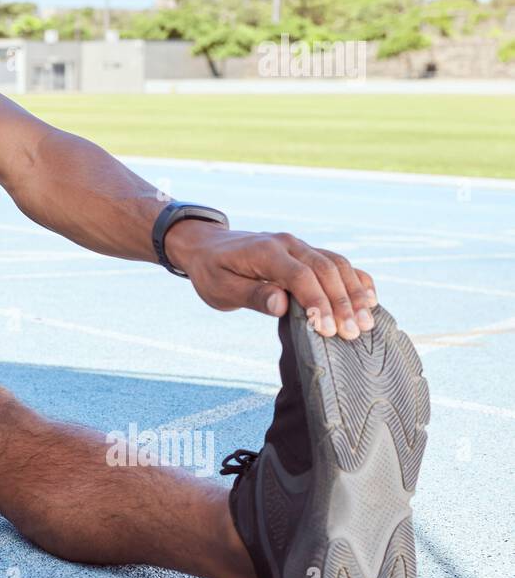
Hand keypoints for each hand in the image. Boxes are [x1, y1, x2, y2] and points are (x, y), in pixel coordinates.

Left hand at [163, 220, 378, 339]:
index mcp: (265, 252)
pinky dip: (355, 279)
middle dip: (343, 303)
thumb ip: (252, 296)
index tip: (327, 330)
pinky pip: (337, 263)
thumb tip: (282, 305)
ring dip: (355, 293)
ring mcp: (299, 245)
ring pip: (337, 264)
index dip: (317, 303)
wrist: (207, 247)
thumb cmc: (213, 272)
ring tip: (367, 322)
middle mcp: (287, 244)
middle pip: (325, 269)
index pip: (300, 276)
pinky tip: (369, 300)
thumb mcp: (221, 289)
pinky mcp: (306, 252)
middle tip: (355, 333)